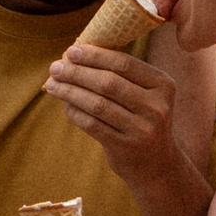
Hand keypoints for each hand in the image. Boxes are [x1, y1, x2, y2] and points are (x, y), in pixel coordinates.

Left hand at [43, 33, 178, 183]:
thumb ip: (122, 75)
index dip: (95, 56)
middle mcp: (156, 106)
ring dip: (70, 92)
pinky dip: (75, 113)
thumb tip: (77, 55)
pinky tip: (66, 105)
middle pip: (108, 82)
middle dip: (77, 73)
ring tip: (52, 84)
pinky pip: (92, 124)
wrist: (157, 164)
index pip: (124, 63)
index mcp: (163, 85)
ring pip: (97, 104)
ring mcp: (141, 128)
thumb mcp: (146, 95)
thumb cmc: (143, 119)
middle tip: (55, 67)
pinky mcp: (125, 147)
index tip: (72, 51)